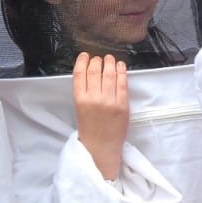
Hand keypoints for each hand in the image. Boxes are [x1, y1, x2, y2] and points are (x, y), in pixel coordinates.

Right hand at [73, 52, 129, 180]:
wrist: (101, 147)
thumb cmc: (90, 128)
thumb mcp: (80, 108)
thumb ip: (83, 91)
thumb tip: (90, 71)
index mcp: (79, 99)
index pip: (79, 73)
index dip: (82, 60)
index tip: (85, 55)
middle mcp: (93, 98)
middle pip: (95, 70)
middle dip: (97, 60)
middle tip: (99, 58)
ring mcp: (109, 101)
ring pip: (109, 73)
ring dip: (110, 62)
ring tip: (110, 59)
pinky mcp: (123, 104)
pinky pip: (122, 83)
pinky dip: (121, 71)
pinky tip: (121, 66)